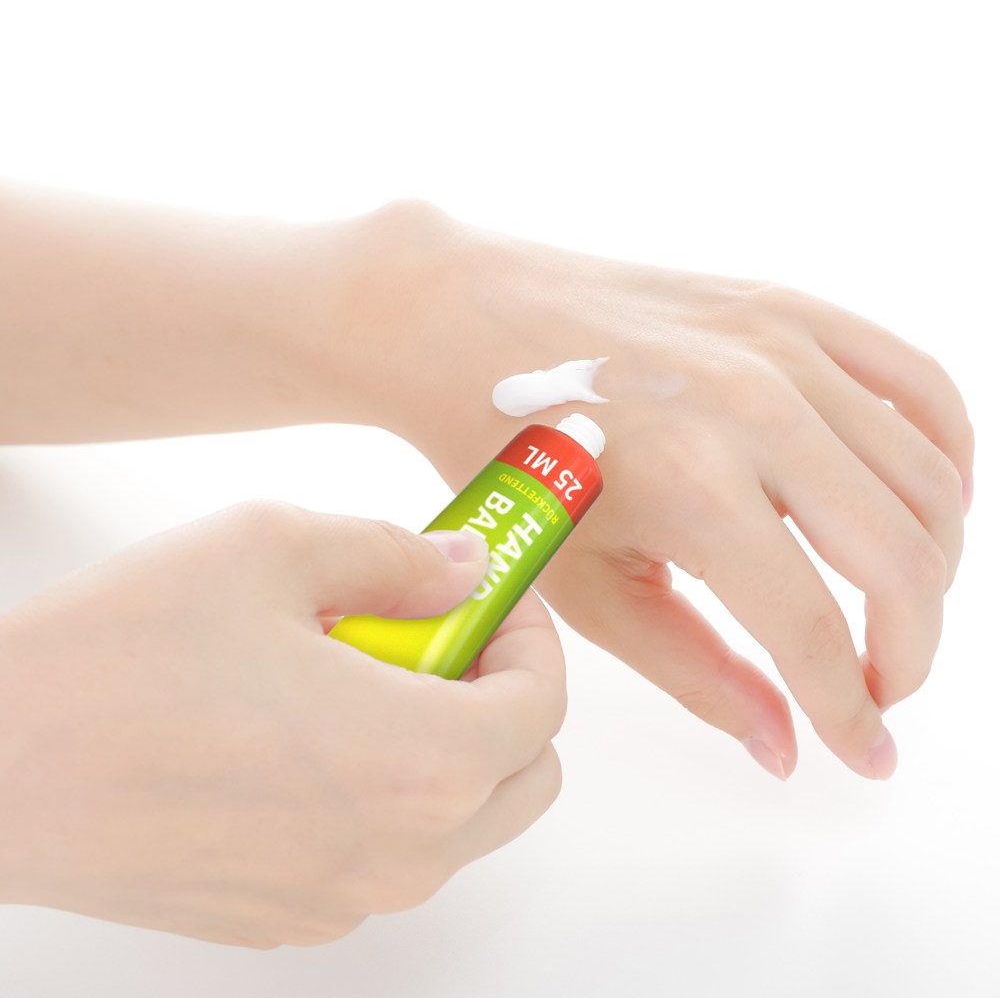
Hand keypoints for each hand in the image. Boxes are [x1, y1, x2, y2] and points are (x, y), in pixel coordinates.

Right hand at [0, 503, 565, 946]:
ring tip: (348, 674)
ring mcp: (341, 898)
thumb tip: (465, 569)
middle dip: (497, 693)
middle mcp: (397, 853)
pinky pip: (382, 851)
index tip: (487, 597)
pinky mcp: (285, 917)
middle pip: (522, 775)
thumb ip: (397, 556)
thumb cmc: (119, 655)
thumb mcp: (273, 548)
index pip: (542, 705)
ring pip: (458, 820)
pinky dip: (380, 789)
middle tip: (426, 634)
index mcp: (417, 763)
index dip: (530, 636)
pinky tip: (297, 733)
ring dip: (439, 740)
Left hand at [378, 203, 973, 780]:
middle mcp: (752, 407)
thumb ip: (695, 671)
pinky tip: (924, 504)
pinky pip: (919, 382)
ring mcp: (780, 345)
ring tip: (893, 607)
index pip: (810, 627)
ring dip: (933, 566)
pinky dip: (947, 453)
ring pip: (927, 478)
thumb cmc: (513, 460)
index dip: (850, 709)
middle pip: (899, 559)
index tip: (865, 750)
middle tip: (879, 684)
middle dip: (910, 651)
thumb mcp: (587, 585)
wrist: (469, 326)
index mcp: (690, 486)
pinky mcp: (789, 305)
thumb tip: (785, 745)